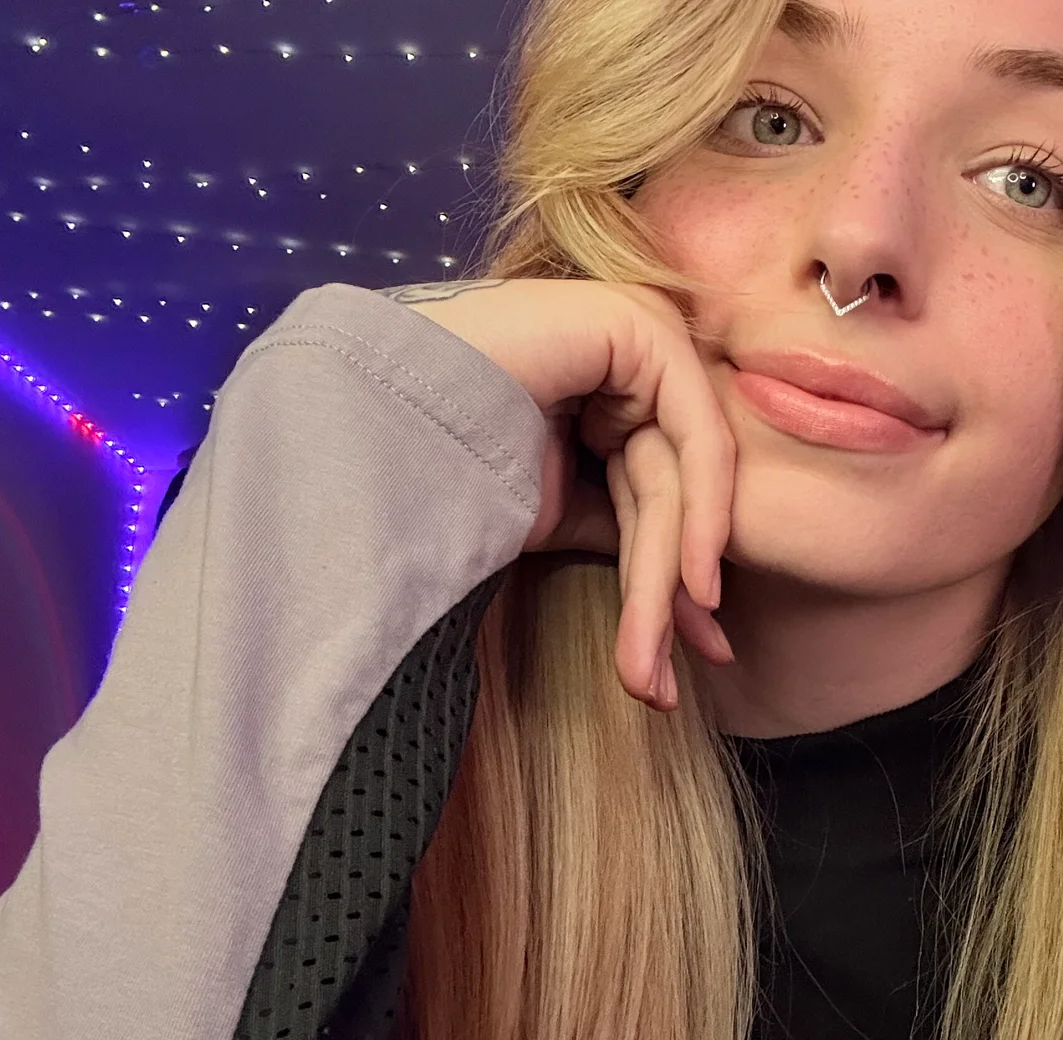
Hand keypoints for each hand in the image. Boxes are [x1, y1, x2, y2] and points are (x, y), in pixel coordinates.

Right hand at [384, 277, 735, 711]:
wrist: (363, 421)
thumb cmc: (434, 467)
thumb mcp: (549, 512)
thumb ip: (622, 530)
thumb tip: (693, 599)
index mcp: (600, 392)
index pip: (650, 497)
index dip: (663, 590)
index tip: (667, 679)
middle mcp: (624, 359)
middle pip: (661, 498)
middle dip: (663, 602)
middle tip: (660, 689)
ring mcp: (635, 333)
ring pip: (673, 482)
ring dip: (662, 584)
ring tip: (648, 669)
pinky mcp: (639, 326)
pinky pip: (694, 433)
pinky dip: (699, 513)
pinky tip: (692, 584)